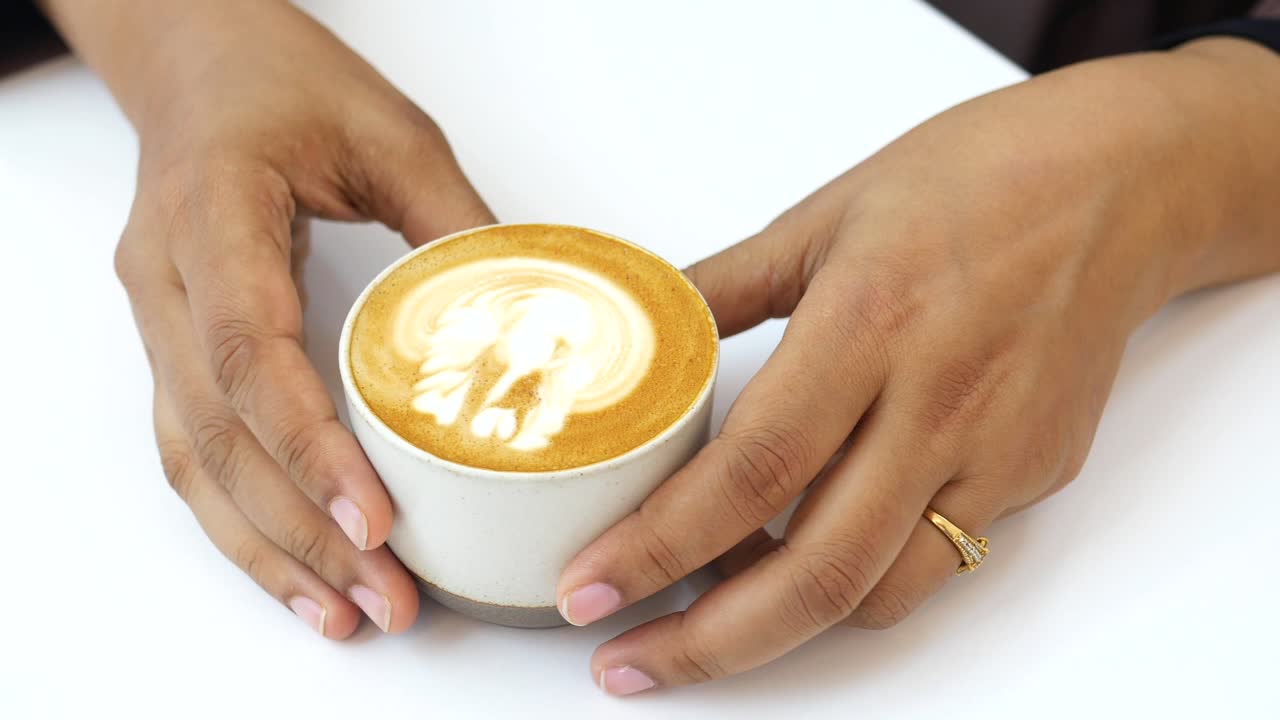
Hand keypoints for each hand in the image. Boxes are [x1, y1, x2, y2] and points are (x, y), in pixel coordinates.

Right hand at [69, 2, 493, 635]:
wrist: (197, 61)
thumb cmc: (283, 80)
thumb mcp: (391, 135)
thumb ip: (455, 225)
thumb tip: (533, 324)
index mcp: (214, 213)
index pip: (248, 350)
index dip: (307, 447)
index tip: (372, 520)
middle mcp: (166, 279)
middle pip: (216, 433)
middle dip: (298, 533)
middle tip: (384, 599)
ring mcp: (158, 319)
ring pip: (193, 461)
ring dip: (266, 550)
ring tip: (345, 613)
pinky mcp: (174, 347)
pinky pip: (193, 451)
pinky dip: (243, 523)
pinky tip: (296, 571)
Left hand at [557, 38, 1279, 691]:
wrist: (1120, 185)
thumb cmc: (974, 179)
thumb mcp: (824, 214)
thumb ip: (722, 286)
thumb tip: (642, 331)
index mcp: (868, 326)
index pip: (750, 471)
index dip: (659, 548)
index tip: (591, 588)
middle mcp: (935, 405)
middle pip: (814, 573)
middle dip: (706, 643)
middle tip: (628, 661)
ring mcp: (993, 452)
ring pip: (877, 594)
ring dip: (779, 627)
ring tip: (704, 611)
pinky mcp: (1030, 477)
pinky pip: (933, 562)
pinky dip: (857, 583)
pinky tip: (803, 557)